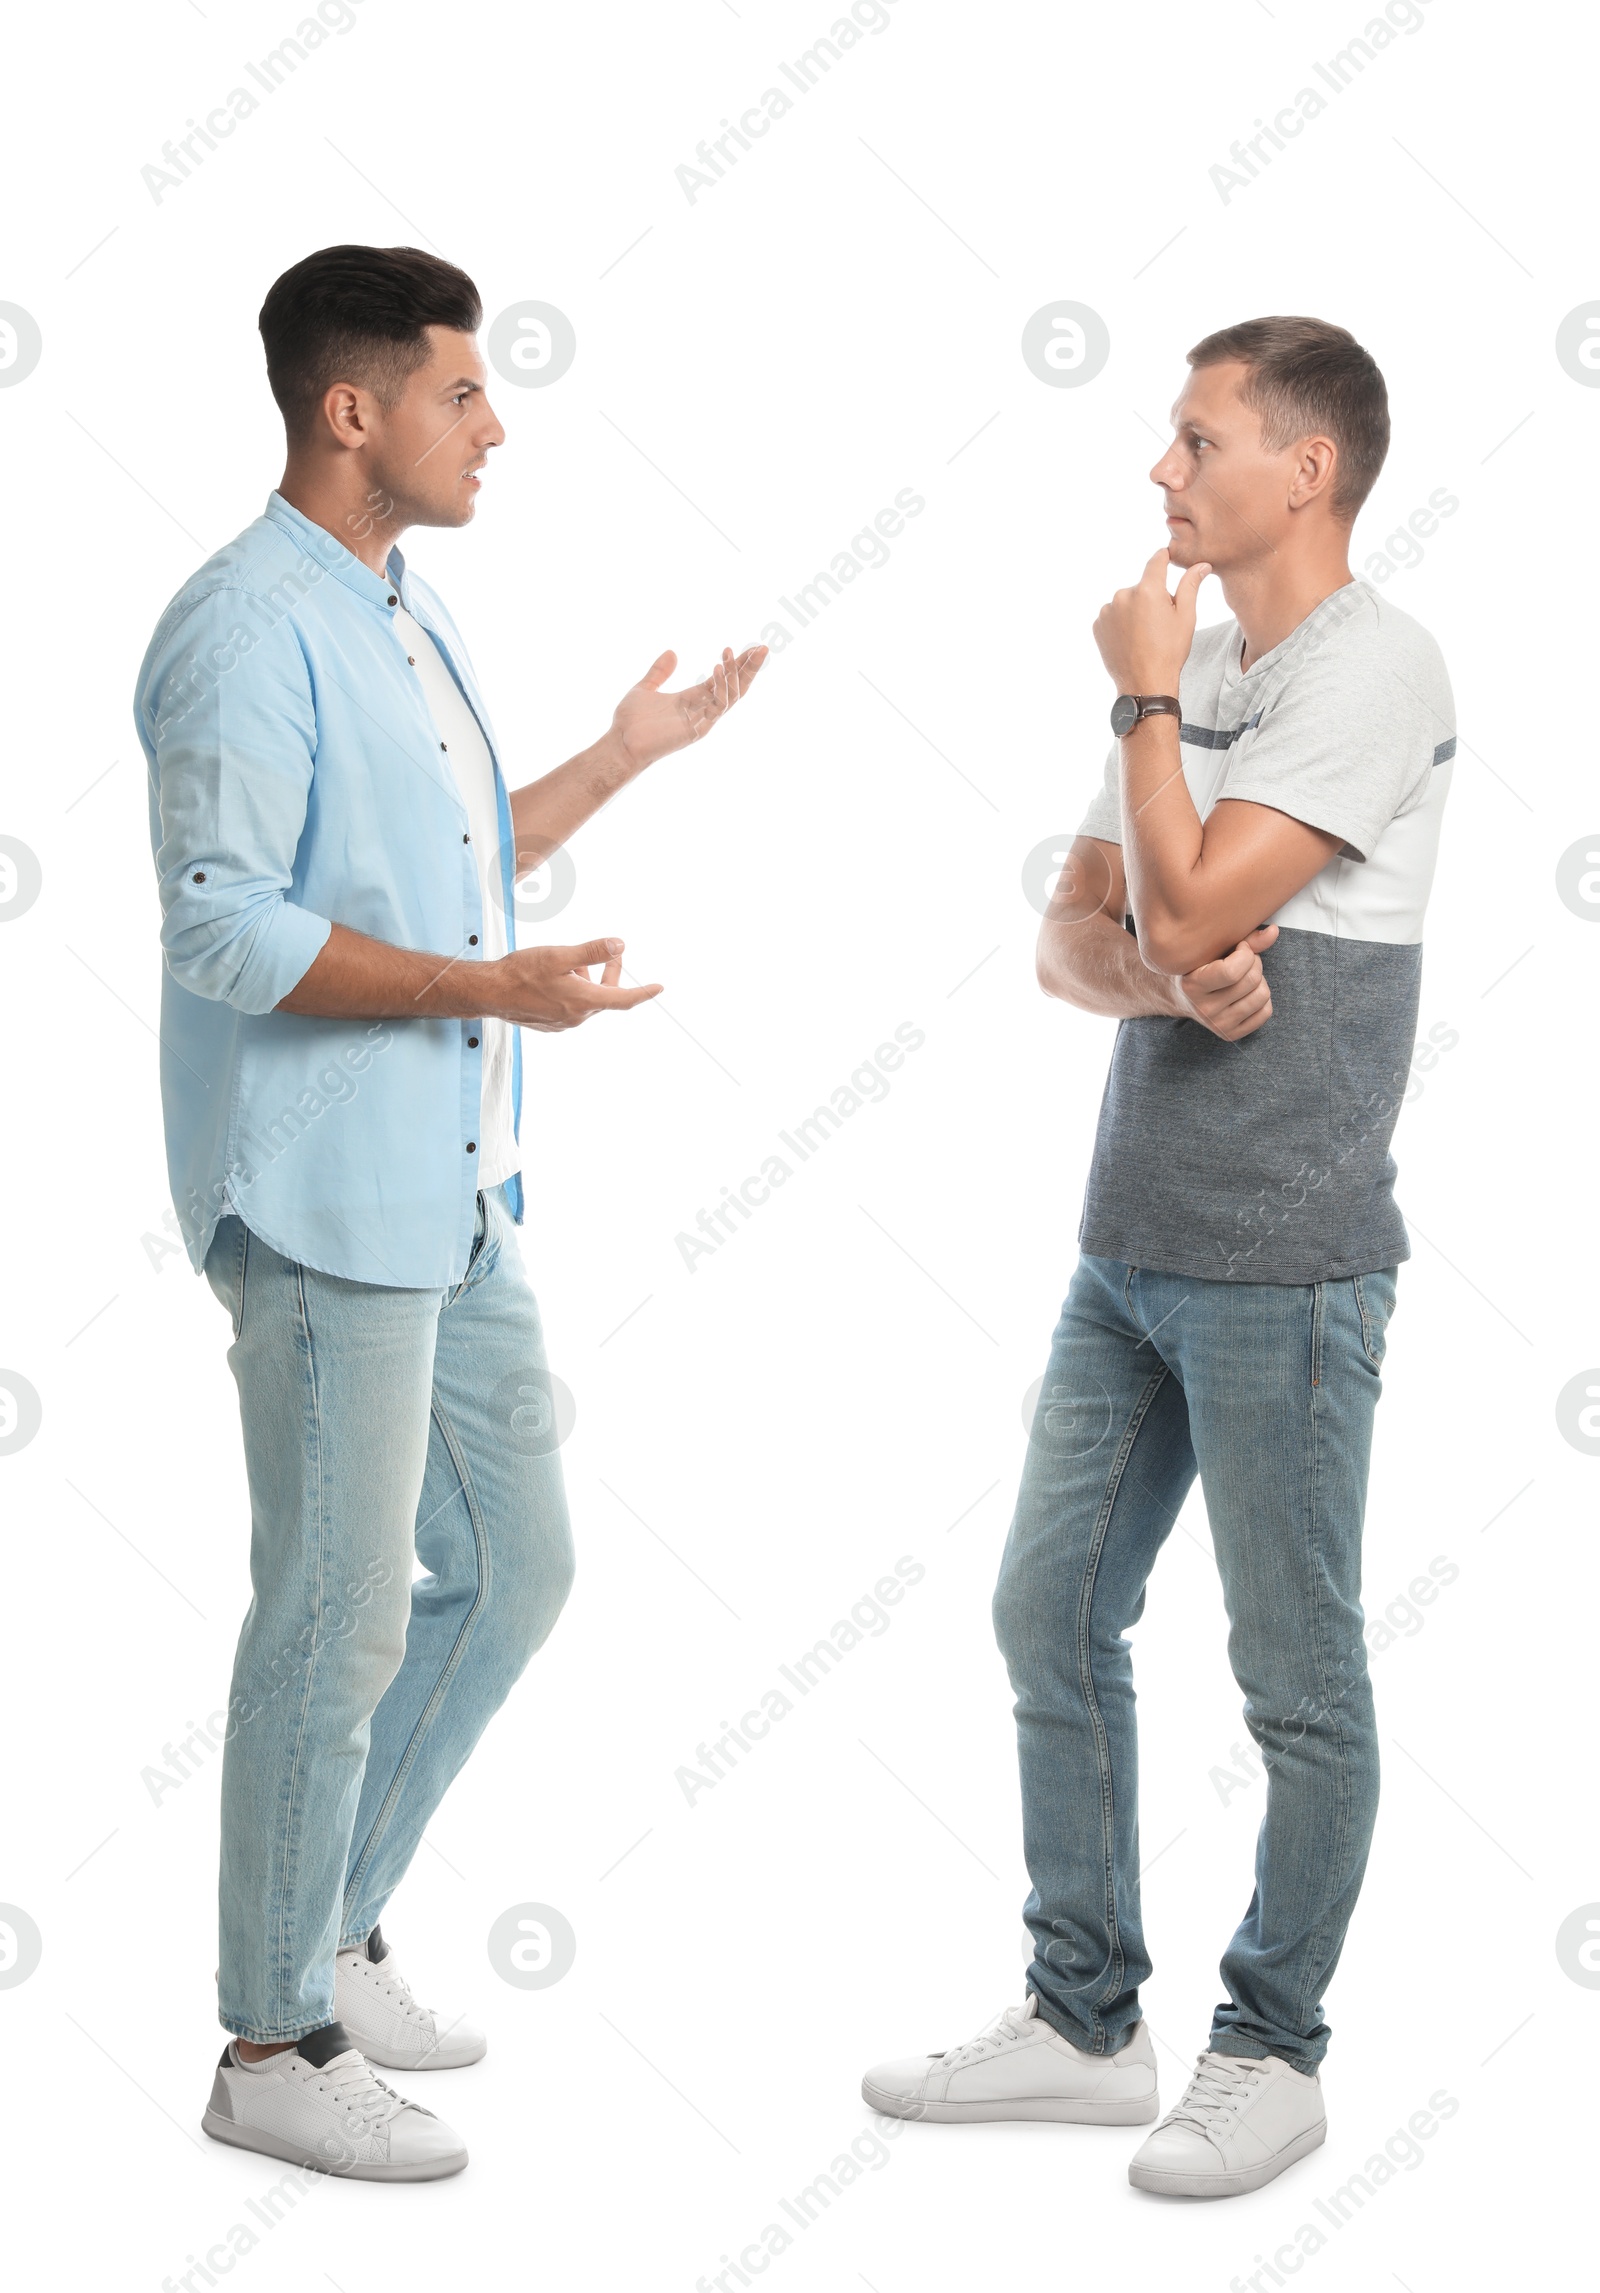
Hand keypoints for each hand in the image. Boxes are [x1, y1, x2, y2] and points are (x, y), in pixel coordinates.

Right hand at [484, 938, 662, 1032]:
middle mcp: (577, 1017)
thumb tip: (620, 945)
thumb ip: (592, 951)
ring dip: (586, 979)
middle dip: (609, 973)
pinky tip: (554, 978)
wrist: (489, 993)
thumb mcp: (560, 955)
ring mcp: (564, 1023)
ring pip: (586, 999)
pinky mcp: (551, 1024)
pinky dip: (572, 990)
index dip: (644, 993)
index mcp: (584, 1001)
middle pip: (605, 995)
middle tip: (609, 952)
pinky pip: (571, 1006)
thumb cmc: (521, 972)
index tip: (659, 987)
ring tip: (570, 962)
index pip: (624, 999)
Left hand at [610, 644, 767, 770]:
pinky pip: (715, 708)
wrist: (619, 745)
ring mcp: (701, 721)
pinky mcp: (697, 730)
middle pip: (735, 688)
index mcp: (692, 699)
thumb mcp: (645, 688)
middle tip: (763, 648)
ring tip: (729, 652)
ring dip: (734, 674)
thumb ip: (659, 672)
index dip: (739, 664)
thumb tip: (672, 652)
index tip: (754, 647)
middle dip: (749, 669)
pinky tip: (717, 669)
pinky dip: (720, 689)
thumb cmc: (630, 722)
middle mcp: (702, 710)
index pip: (724, 679)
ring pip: (730, 696)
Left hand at [1093, 548, 1211, 695]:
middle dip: (1151, 598)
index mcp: (1147, 590)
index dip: (1163, 557)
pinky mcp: (1098, 625)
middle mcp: (1123, 595)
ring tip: (1144, 635)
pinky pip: (1112, 616)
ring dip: (1135, 611)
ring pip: (1126, 602)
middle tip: (1160, 623)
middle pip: (1141, 587)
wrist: (1144, 683)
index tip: (1166, 555)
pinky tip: (1131, 640)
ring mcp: (1107, 611)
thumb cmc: (1169, 652)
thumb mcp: (1185, 617)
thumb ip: (1190, 586)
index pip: (1156, 562)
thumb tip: (1201, 565)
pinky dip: (1121, 623)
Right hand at [1172, 925, 1276, 1040]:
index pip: (1232, 972)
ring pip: (1262, 996)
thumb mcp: (1212, 949)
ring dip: (1260, 980)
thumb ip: (1245, 939)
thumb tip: (1274, 931)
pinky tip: (1248, 991)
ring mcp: (1218, 1025)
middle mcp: (1204, 1009)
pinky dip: (1263, 998)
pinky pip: (1265, 1013)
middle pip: (1251, 981)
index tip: (1240, 947)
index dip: (1245, 953)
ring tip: (1245, 975)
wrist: (1180, 997)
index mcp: (1192, 985)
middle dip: (1254, 963)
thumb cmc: (1199, 965)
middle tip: (1244, 959)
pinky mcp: (1231, 1034)